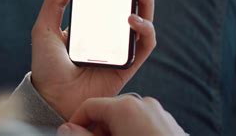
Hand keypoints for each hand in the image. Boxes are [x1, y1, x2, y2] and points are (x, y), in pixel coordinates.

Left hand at [31, 0, 155, 118]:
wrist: (51, 98)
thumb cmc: (46, 66)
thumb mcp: (44, 28)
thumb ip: (54, 1)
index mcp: (92, 24)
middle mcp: (109, 34)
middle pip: (132, 4)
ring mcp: (121, 48)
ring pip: (144, 21)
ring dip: (146, 1)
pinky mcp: (129, 64)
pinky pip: (145, 44)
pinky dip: (145, 30)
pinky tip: (132, 20)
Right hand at [58, 96, 185, 135]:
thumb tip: (65, 129)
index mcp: (126, 107)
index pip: (90, 106)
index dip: (77, 122)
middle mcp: (143, 104)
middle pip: (108, 112)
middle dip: (98, 131)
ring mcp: (160, 114)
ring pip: (126, 120)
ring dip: (115, 134)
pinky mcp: (170, 126)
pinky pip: (143, 125)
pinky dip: (133, 135)